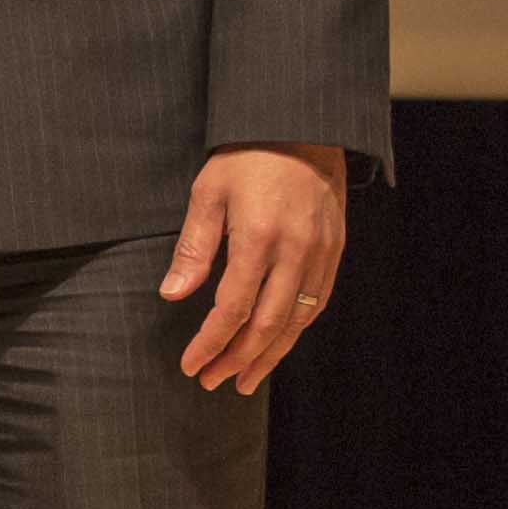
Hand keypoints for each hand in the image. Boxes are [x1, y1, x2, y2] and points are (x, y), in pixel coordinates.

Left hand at [163, 145, 349, 394]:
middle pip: (267, 324)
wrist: (303, 127)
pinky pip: (317, 302)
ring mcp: (320, 253)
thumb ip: (194, 246)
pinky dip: (295, 330)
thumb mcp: (209, 192)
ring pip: (296, 320)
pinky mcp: (335, 251)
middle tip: (212, 381)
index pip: (233, 308)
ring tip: (245, 381)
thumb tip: (172, 294)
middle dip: (238, 359)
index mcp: (259, 237)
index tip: (191, 365)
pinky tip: (277, 344)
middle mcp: (295, 252)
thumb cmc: (248, 156)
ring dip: (270, 355)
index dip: (211, 342)